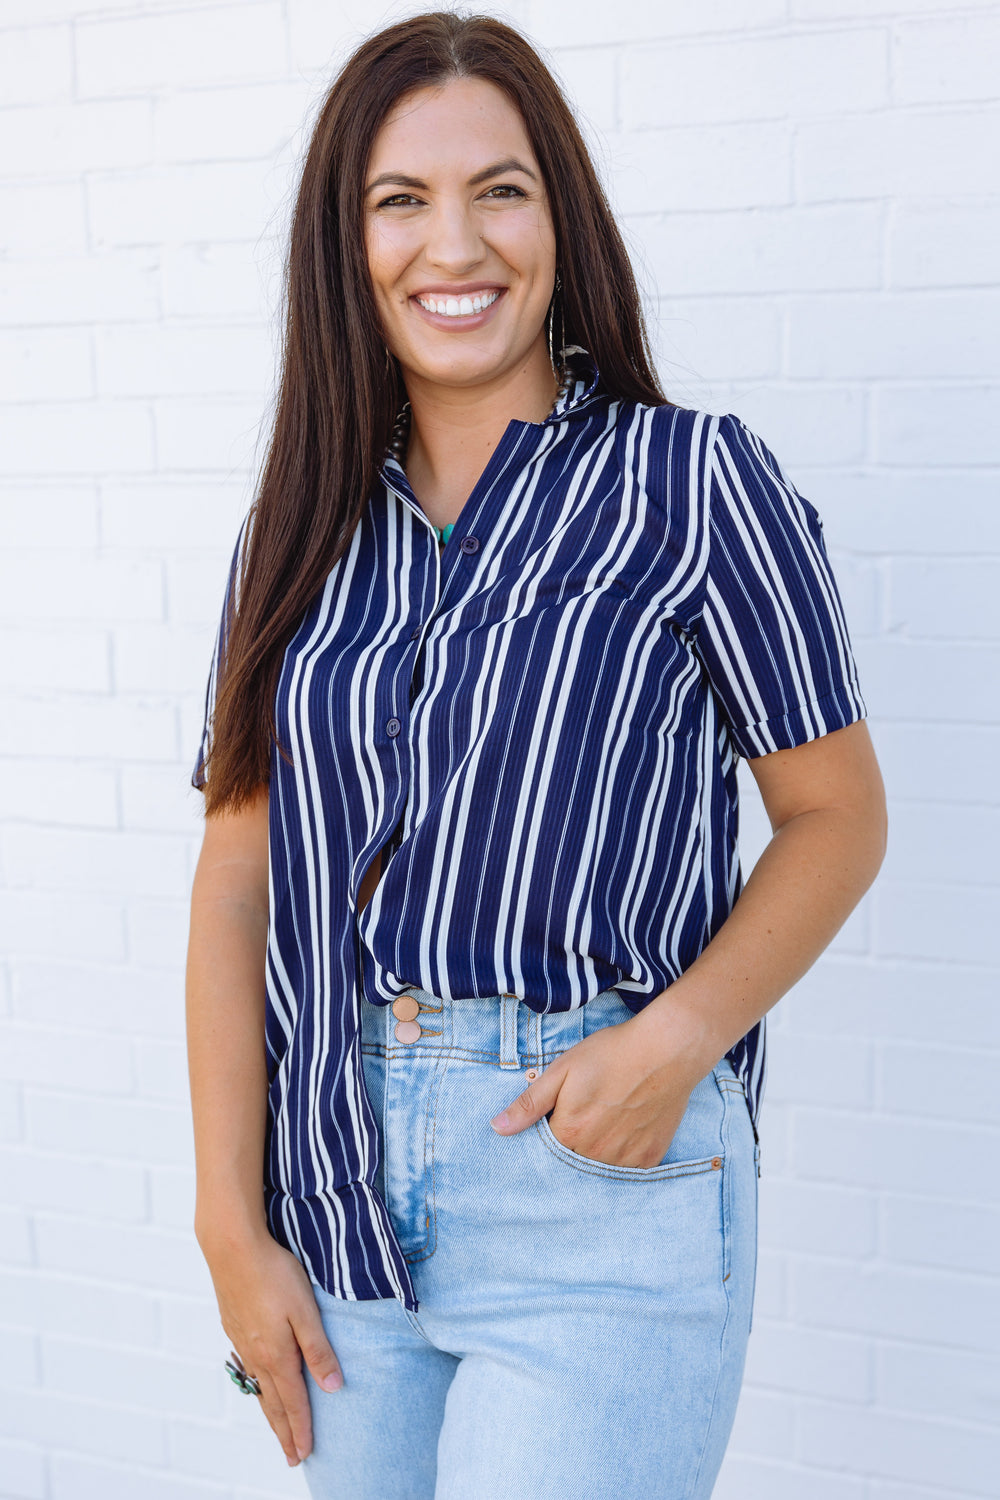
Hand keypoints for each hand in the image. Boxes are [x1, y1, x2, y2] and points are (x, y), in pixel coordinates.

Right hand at [202, 1227, 342, 1465]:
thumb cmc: (274, 1274)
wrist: (232, 1247)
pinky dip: (256, 1384)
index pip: (293, 1402)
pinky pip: (247, 1366)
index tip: (306, 1454)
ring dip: (269, 1410)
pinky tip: (258, 1381)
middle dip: (284, 1431)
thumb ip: (319, 1349)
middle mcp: (256, 1355)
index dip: (302, 1429)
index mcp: (277, 1354)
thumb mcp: (305, 1310)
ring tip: (277, 1426)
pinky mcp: (233, 1325)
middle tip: (292, 1457)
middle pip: (272, 1402)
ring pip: (257, 1385)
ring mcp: (241, 1341)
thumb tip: (333, 1387)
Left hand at [489, 1009, 707, 1168]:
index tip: (556, 1117)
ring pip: (599, 1167)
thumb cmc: (611, 1054)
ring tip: (607, 1118)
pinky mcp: (650, 1158)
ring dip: (596, 1151)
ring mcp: (626, 1159)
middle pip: (572, 1161)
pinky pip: (627, 1168)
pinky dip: (622, 1153)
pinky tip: (626, 1127)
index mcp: (570, 1133)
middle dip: (571, 1143)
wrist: (667, 1050)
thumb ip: (529, 1103)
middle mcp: (597, 1154)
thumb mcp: (563, 1069)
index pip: (545, 1150)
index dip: (548, 1133)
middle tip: (587, 1113)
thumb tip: (497, 1129)